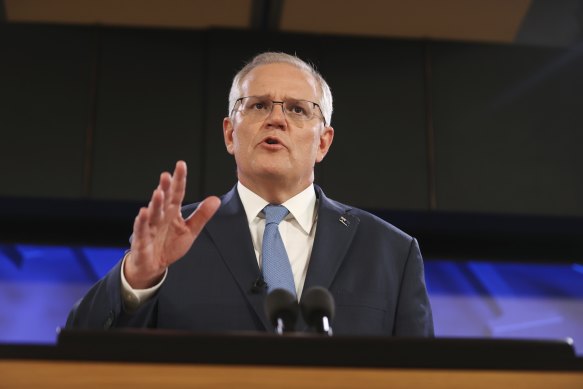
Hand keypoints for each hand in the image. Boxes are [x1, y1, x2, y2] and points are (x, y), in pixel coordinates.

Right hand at [124, 161, 220, 288]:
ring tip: (159, 192)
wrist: (153, 265)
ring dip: (155, 203)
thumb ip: (202, 215)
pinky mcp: (142, 241)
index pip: (177, 193)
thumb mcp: (190, 230)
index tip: (181, 165)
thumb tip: (216, 199)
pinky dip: (142, 222)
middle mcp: (161, 216)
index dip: (179, 180)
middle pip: (164, 200)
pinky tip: (143, 213)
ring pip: (153, 213)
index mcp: (172, 212)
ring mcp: (150, 227)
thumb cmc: (170, 244)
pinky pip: (142, 230)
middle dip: (165, 188)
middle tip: (167, 175)